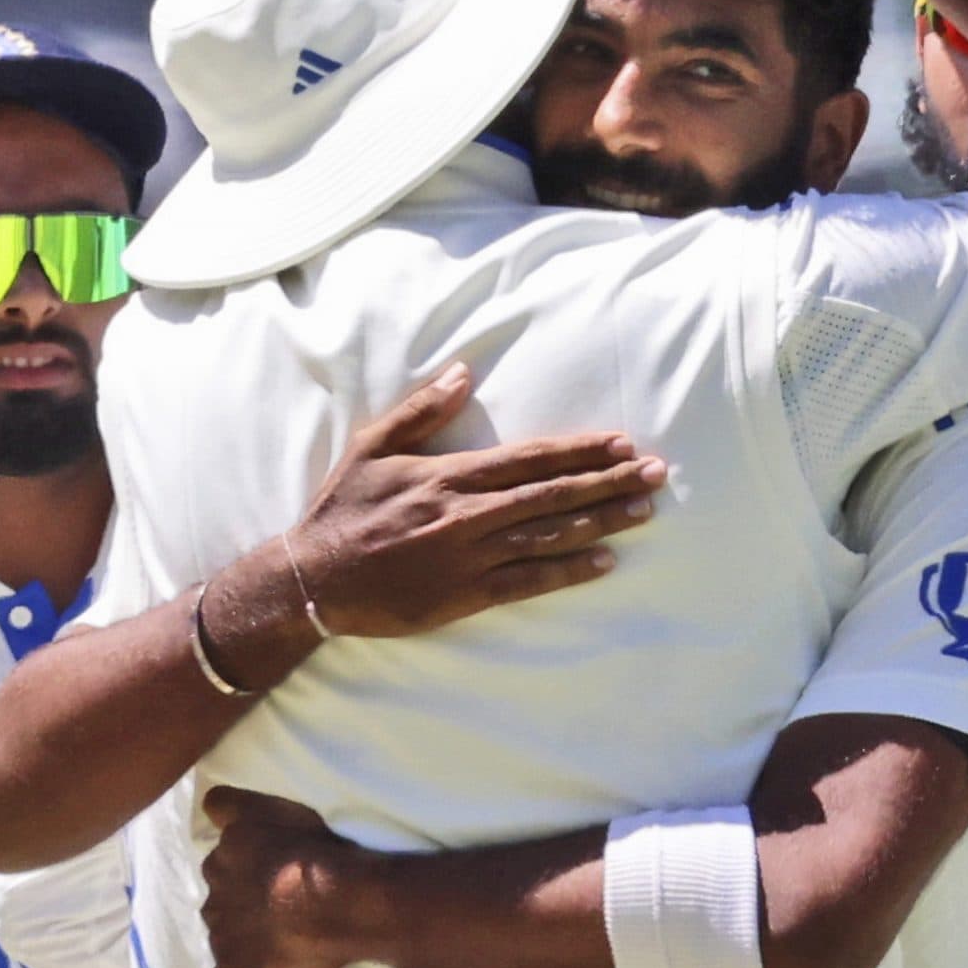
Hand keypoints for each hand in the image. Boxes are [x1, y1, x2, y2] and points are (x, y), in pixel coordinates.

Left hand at [200, 788, 381, 967]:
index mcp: (223, 857)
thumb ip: (237, 807)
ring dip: (242, 938)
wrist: (339, 902)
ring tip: (279, 939)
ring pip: (222, 937)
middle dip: (241, 902)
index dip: (242, 865)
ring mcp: (220, 938)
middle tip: (279, 906)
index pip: (220, 859)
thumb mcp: (276, 807)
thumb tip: (209, 808)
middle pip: (220, 899)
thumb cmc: (316, 851)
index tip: (265, 870)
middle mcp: (214, 895)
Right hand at [290, 361, 667, 637]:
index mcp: (448, 477)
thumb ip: (421, 410)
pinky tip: (604, 562)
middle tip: (655, 473)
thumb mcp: (372, 445)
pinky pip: (527, 582)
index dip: (580, 450)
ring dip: (600, 522)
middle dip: (608, 482)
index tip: (621, 442)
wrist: (312, 578)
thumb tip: (463, 371)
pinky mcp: (464, 596)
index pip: (529, 458)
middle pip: (551, 494)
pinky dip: (567, 571)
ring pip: (548, 536)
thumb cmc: (342, 508)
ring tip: (643, 511)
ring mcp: (468, 557)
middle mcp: (466, 515)